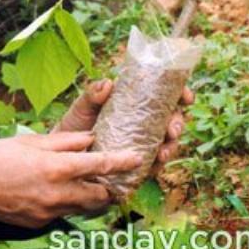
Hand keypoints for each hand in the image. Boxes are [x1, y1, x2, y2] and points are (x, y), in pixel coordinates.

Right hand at [0, 131, 142, 228]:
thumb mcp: (30, 141)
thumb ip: (64, 141)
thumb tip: (89, 139)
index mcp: (56, 168)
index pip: (99, 165)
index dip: (121, 161)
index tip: (138, 158)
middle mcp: (57, 193)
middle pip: (98, 195)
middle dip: (109, 186)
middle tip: (112, 176)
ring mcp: (49, 211)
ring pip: (83, 207)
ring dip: (90, 196)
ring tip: (89, 184)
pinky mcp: (40, 223)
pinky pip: (63, 213)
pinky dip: (67, 203)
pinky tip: (56, 191)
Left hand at [51, 79, 194, 166]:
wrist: (62, 153)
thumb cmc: (74, 125)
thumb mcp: (82, 106)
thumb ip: (92, 95)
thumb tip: (107, 83)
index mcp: (135, 104)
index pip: (164, 96)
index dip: (181, 94)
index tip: (186, 97)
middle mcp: (143, 123)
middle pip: (171, 120)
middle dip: (178, 124)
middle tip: (172, 129)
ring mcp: (142, 143)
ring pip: (167, 143)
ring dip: (171, 147)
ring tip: (164, 151)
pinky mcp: (136, 164)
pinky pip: (154, 165)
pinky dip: (157, 165)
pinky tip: (156, 164)